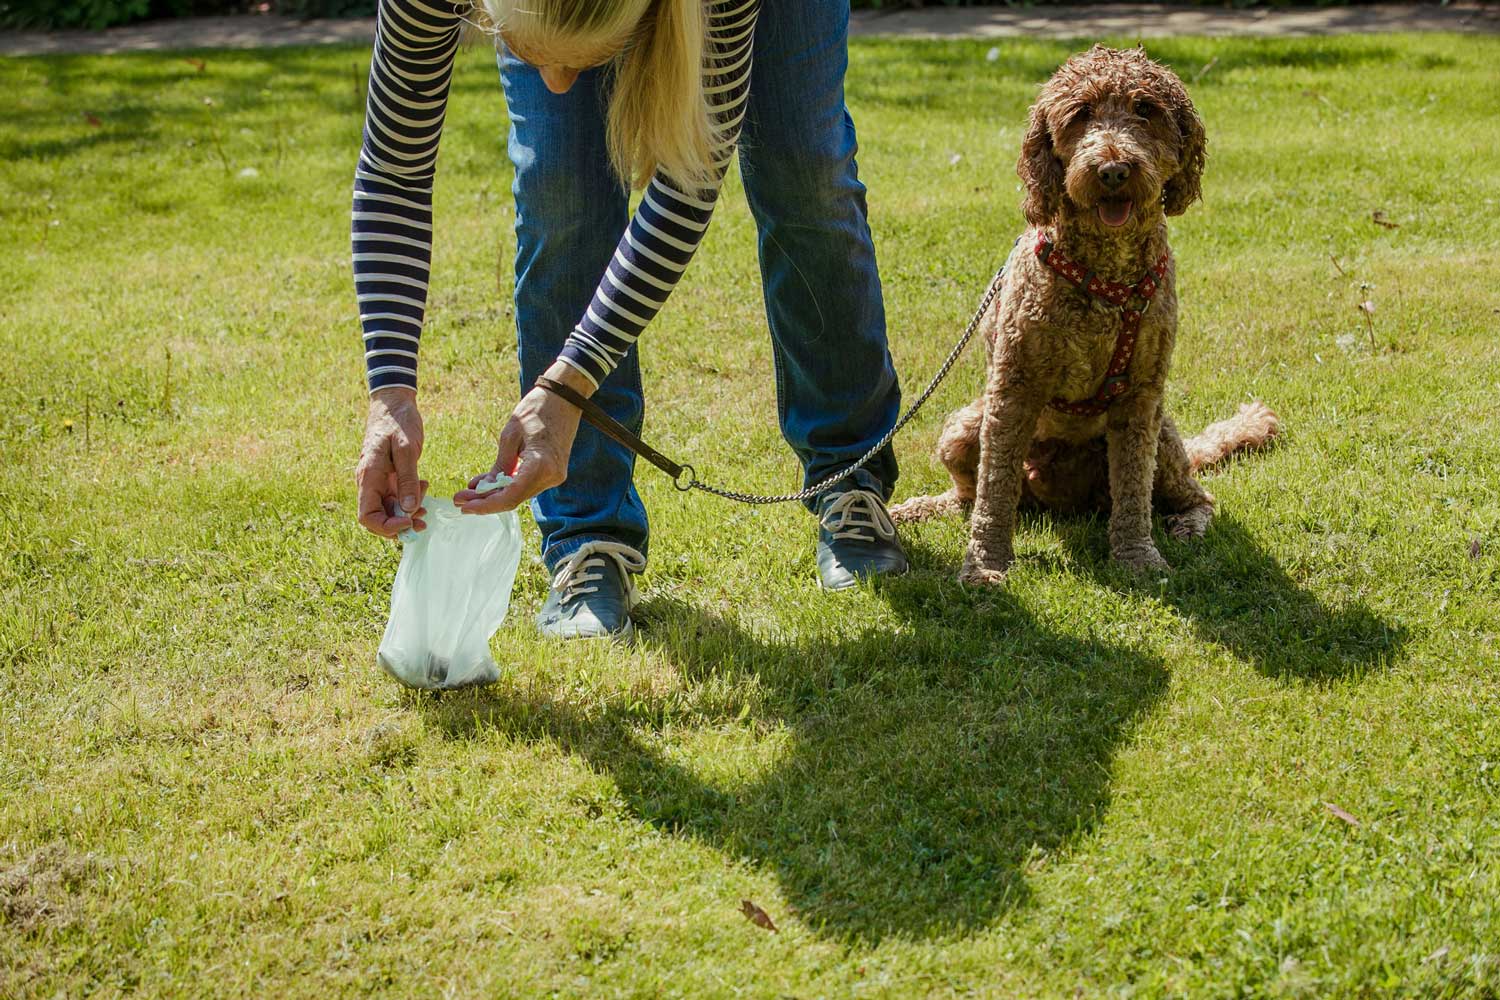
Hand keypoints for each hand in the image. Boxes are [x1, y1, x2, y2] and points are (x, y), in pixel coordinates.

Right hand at [356, 386, 428, 537]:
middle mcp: (369, 483)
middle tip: (423, 521)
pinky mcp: (388, 477)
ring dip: (408, 514)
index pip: (367, 516)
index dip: (386, 526)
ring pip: (389, 510)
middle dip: (399, 525)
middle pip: (377, 518)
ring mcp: (378, 481)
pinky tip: (424, 487)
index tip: (409, 521)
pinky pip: (396, 498)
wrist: (394, 402)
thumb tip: (409, 508)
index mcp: (368, 476)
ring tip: (427, 504)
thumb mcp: (406, 449)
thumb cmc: (398, 421)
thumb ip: (407, 479)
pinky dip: (410, 500)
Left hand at [455, 361, 588, 514]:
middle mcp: (551, 477)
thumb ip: (499, 466)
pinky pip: (527, 486)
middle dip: (486, 502)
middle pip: (514, 499)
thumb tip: (480, 488)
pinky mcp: (553, 473)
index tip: (463, 506)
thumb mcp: (510, 435)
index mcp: (540, 466)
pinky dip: (507, 487)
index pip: (510, 497)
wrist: (564, 398)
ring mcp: (554, 477)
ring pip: (520, 494)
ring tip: (469, 491)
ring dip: (495, 495)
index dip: (485, 506)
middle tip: (460, 499)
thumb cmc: (537, 410)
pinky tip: (488, 485)